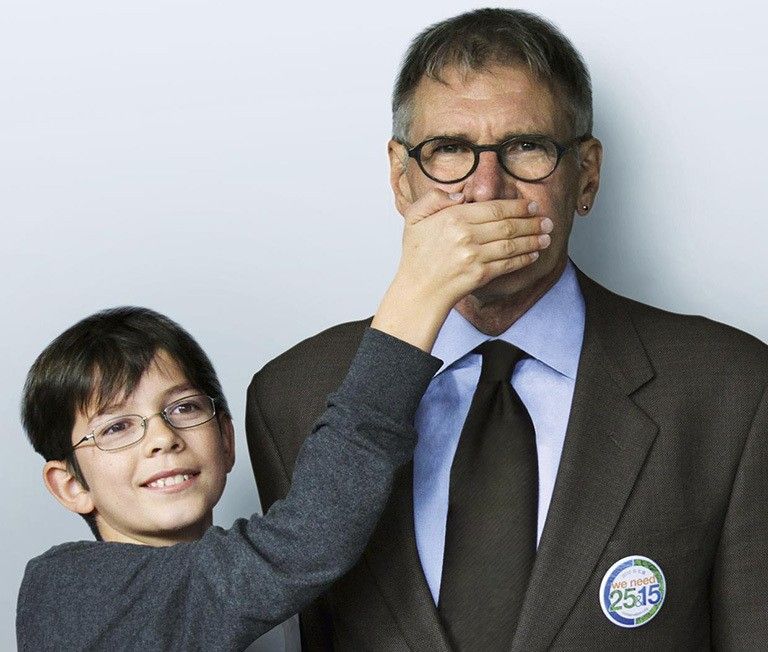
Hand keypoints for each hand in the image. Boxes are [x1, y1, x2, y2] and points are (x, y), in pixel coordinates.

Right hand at [372, 190, 551, 351]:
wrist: (417, 290)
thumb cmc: (416, 256)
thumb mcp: (414, 218)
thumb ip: (434, 198)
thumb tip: (461, 194)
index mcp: (454, 217)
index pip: (494, 208)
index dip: (517, 207)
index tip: (531, 206)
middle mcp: (466, 235)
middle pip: (508, 225)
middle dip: (532, 222)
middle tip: (546, 221)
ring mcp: (474, 256)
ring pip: (512, 244)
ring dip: (533, 240)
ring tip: (546, 236)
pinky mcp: (480, 275)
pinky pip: (508, 264)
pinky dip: (524, 259)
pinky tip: (533, 254)